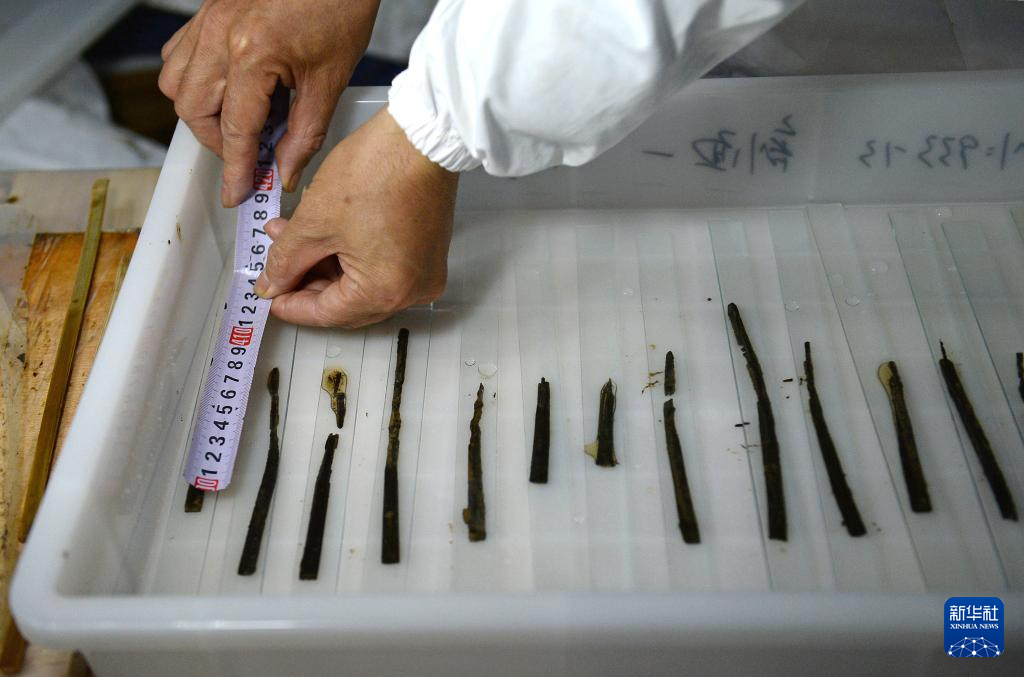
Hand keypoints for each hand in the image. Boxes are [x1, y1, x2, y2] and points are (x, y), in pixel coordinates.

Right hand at [159, 0, 380, 206]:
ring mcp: (209, 18)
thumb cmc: (340, 6)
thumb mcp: (331, 79)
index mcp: (252, 55)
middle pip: (192, 110)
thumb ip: (306, 132)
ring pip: (176, 81)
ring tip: (242, 120)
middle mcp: (219, 35)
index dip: (236, 169)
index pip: (234, 130)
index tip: (238, 195)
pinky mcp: (210, 8)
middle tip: (251, 154)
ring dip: (201, 111)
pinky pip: (181, 51)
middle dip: (218, 141)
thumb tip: (287, 171)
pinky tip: (230, 86)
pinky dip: (195, 77)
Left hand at [254, 108, 457, 327]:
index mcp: (384, 292)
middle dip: (307, 281)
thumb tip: (274, 283)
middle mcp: (411, 291)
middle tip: (277, 264)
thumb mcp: (314, 222)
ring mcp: (424, 272)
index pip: (326, 314)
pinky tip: (327, 233)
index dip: (290, 304)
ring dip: (326, 264)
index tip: (270, 294)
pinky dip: (353, 256)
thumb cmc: (379, 170)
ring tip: (294, 236)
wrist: (420, 136)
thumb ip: (286, 261)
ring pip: (363, 283)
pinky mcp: (428, 252)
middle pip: (347, 302)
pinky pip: (384, 268)